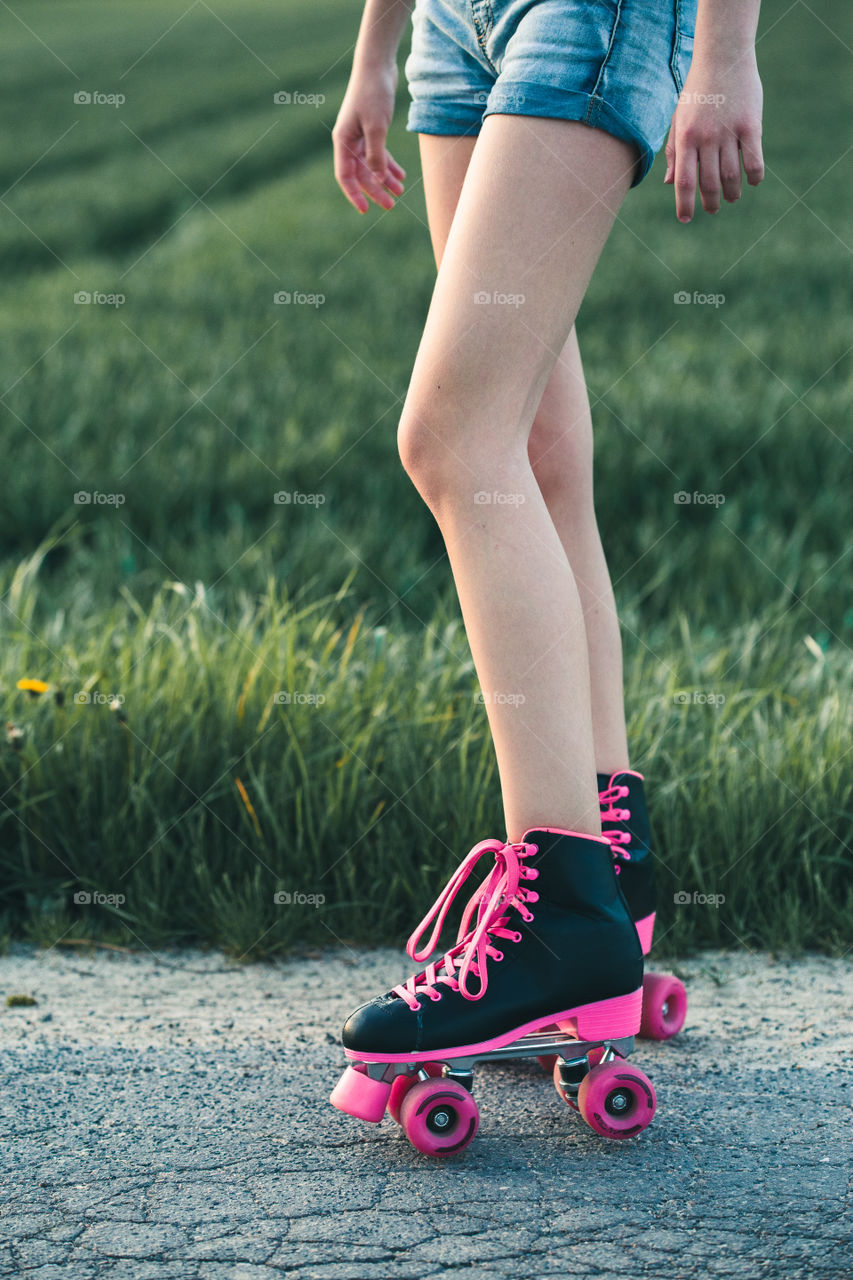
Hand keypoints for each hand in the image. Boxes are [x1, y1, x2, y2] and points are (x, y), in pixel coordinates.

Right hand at [332, 63, 405, 212]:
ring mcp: (360, 136)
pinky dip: (389, 165)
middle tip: (391, 206)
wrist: (377, 66)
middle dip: (376, 190)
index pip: (345, 176)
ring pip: (372, 165)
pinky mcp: (372, 130)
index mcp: (343, 141)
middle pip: (361, 174)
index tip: (365, 210)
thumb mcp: (377, 126)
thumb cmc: (374, 93)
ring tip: (400, 192)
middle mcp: (349, 141)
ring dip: (385, 180)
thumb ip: (376, 154)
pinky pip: (379, 154)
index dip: (355, 195)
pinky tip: (401, 176)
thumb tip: (377, 179)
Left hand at [664, 52, 763, 220]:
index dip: (684, 205)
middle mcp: (707, 138)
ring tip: (731, 198)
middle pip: (709, 184)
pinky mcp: (751, 126)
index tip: (686, 219)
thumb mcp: (679, 119)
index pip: (684, 182)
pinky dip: (754, 176)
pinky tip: (752, 182)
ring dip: (732, 193)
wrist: (723, 57)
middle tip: (713, 209)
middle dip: (711, 202)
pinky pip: (754, 161)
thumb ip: (675, 151)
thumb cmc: (697, 92)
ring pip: (732, 177)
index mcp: (686, 138)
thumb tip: (670, 183)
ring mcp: (730, 132)